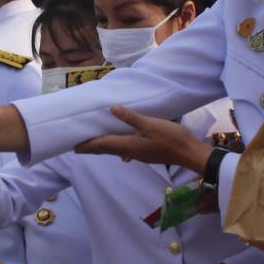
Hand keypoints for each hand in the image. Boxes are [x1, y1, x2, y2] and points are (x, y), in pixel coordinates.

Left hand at [75, 106, 210, 171]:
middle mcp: (131, 152)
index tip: (74, 146)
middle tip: (79, 146)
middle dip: (93, 147)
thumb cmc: (170, 138)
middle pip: (107, 150)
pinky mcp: (146, 153)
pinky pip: (125, 149)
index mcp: (128, 145)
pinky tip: (118, 141)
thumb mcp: (151, 124)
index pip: (103, 145)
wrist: (189, 153)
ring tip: (94, 142)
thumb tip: (111, 109)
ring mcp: (139, 154)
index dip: (89, 145)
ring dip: (104, 146)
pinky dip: (115, 145)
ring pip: (116, 150)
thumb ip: (131, 118)